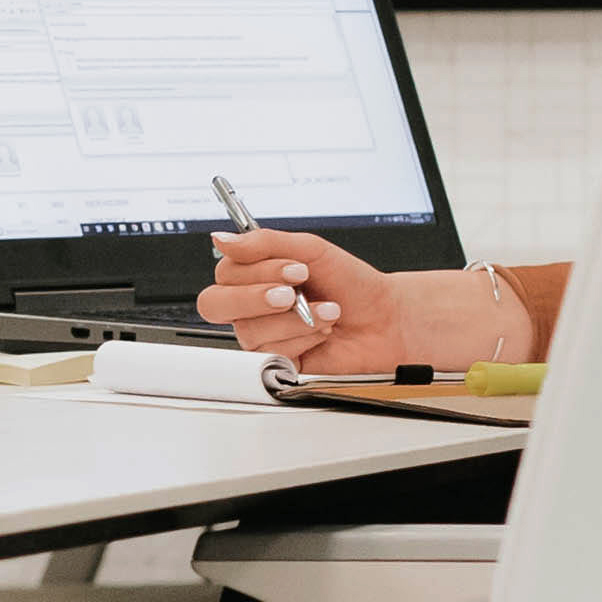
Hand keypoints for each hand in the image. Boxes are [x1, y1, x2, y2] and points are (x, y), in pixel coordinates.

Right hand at [197, 231, 536, 372]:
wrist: (386, 320)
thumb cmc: (352, 286)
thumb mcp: (311, 250)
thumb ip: (264, 243)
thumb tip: (221, 238)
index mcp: (255, 275)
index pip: (225, 272)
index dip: (255, 271)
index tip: (295, 268)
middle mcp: (252, 306)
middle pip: (215, 304)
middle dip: (257, 296)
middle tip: (294, 292)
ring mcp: (262, 335)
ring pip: (248, 329)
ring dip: (295, 318)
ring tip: (326, 311)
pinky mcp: (275, 363)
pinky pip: (269, 352)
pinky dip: (302, 338)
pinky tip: (323, 333)